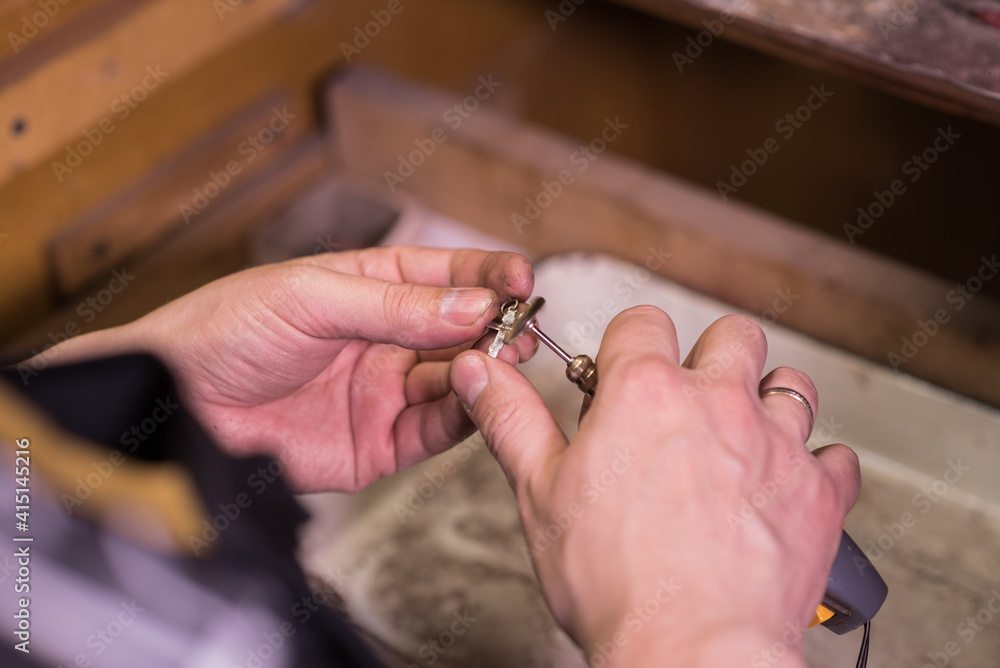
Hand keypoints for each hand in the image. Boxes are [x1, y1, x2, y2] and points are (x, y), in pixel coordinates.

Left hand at [43, 247, 534, 491]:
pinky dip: (462, 418)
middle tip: (522, 329)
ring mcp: (386, 392)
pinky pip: (435, 431)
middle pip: (462, 331)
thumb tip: (472, 304)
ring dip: (484, 372)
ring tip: (503, 364)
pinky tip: (474, 402)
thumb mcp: (311, 298)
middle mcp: (386, 339)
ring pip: (456, 381)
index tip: (523, 280)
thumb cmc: (224, 332)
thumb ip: (394, 306)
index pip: (446, 276)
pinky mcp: (379, 444)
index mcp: (371, 287)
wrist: (174, 407)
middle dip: (497, 328)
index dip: (488, 277)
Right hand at [449, 307, 860, 666]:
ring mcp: (776, 445)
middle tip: (689, 397)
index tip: (622, 372)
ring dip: (768, 400)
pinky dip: (815, 465)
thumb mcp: (539, 491)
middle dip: (710, 356)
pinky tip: (786, 484)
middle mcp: (718, 404)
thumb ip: (511, 418)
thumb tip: (481, 371)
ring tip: (743, 433)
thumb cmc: (615, 584)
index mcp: (646, 395)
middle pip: (732, 335)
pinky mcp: (819, 493)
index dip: (628, 345)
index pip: (643, 323)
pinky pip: (836, 456)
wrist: (692, 652)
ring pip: (791, 384)